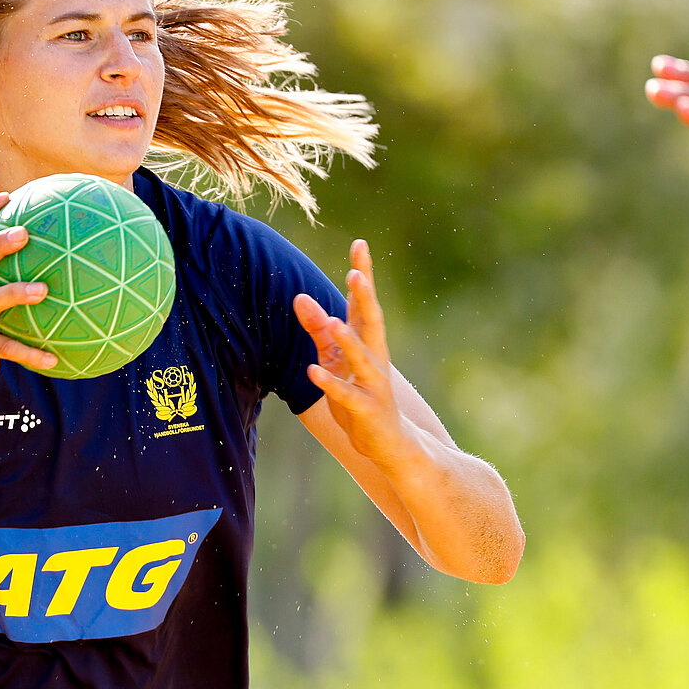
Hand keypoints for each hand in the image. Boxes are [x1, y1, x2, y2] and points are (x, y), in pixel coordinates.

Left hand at [294, 240, 414, 469]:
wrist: (390, 443)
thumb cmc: (361, 397)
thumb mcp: (336, 360)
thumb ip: (318, 329)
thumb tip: (298, 297)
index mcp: (369, 343)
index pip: (365, 303)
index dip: (363, 274)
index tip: (360, 244)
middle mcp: (375, 358)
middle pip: (372, 322)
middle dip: (365, 298)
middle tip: (357, 272)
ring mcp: (373, 384)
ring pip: (362, 358)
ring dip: (348, 340)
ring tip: (333, 321)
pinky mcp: (366, 410)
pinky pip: (346, 394)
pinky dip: (330, 383)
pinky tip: (312, 371)